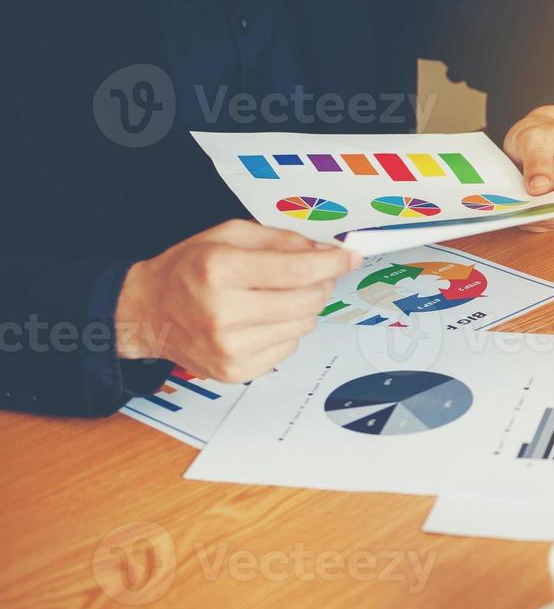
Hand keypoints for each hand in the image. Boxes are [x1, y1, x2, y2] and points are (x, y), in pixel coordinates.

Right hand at [115, 220, 358, 382]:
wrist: (148, 313)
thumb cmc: (188, 270)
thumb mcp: (228, 236)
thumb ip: (281, 240)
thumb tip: (327, 251)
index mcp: (218, 270)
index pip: (297, 271)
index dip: (332, 263)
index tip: (349, 257)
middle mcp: (222, 312)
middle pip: (307, 300)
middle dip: (321, 283)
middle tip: (315, 273)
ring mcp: (229, 348)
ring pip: (304, 325)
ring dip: (303, 308)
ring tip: (276, 296)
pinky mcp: (235, 371)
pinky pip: (289, 348)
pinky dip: (285, 331)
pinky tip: (261, 320)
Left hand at [502, 105, 553, 232]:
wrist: (536, 134)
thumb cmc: (540, 132)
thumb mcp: (534, 139)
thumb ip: (538, 162)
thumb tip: (540, 189)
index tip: (539, 207)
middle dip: (550, 214)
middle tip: (525, 214)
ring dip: (542, 220)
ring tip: (520, 215)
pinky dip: (538, 222)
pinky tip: (522, 216)